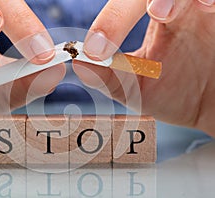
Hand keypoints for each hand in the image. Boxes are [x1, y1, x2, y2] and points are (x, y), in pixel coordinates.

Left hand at [73, 0, 214, 134]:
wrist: (213, 105)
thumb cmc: (176, 92)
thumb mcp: (137, 88)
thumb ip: (109, 77)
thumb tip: (79, 64)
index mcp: (155, 20)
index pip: (123, 8)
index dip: (108, 23)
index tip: (94, 49)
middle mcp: (176, 8)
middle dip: (123, 11)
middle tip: (111, 37)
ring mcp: (200, 8)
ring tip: (160, 13)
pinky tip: (206, 7)